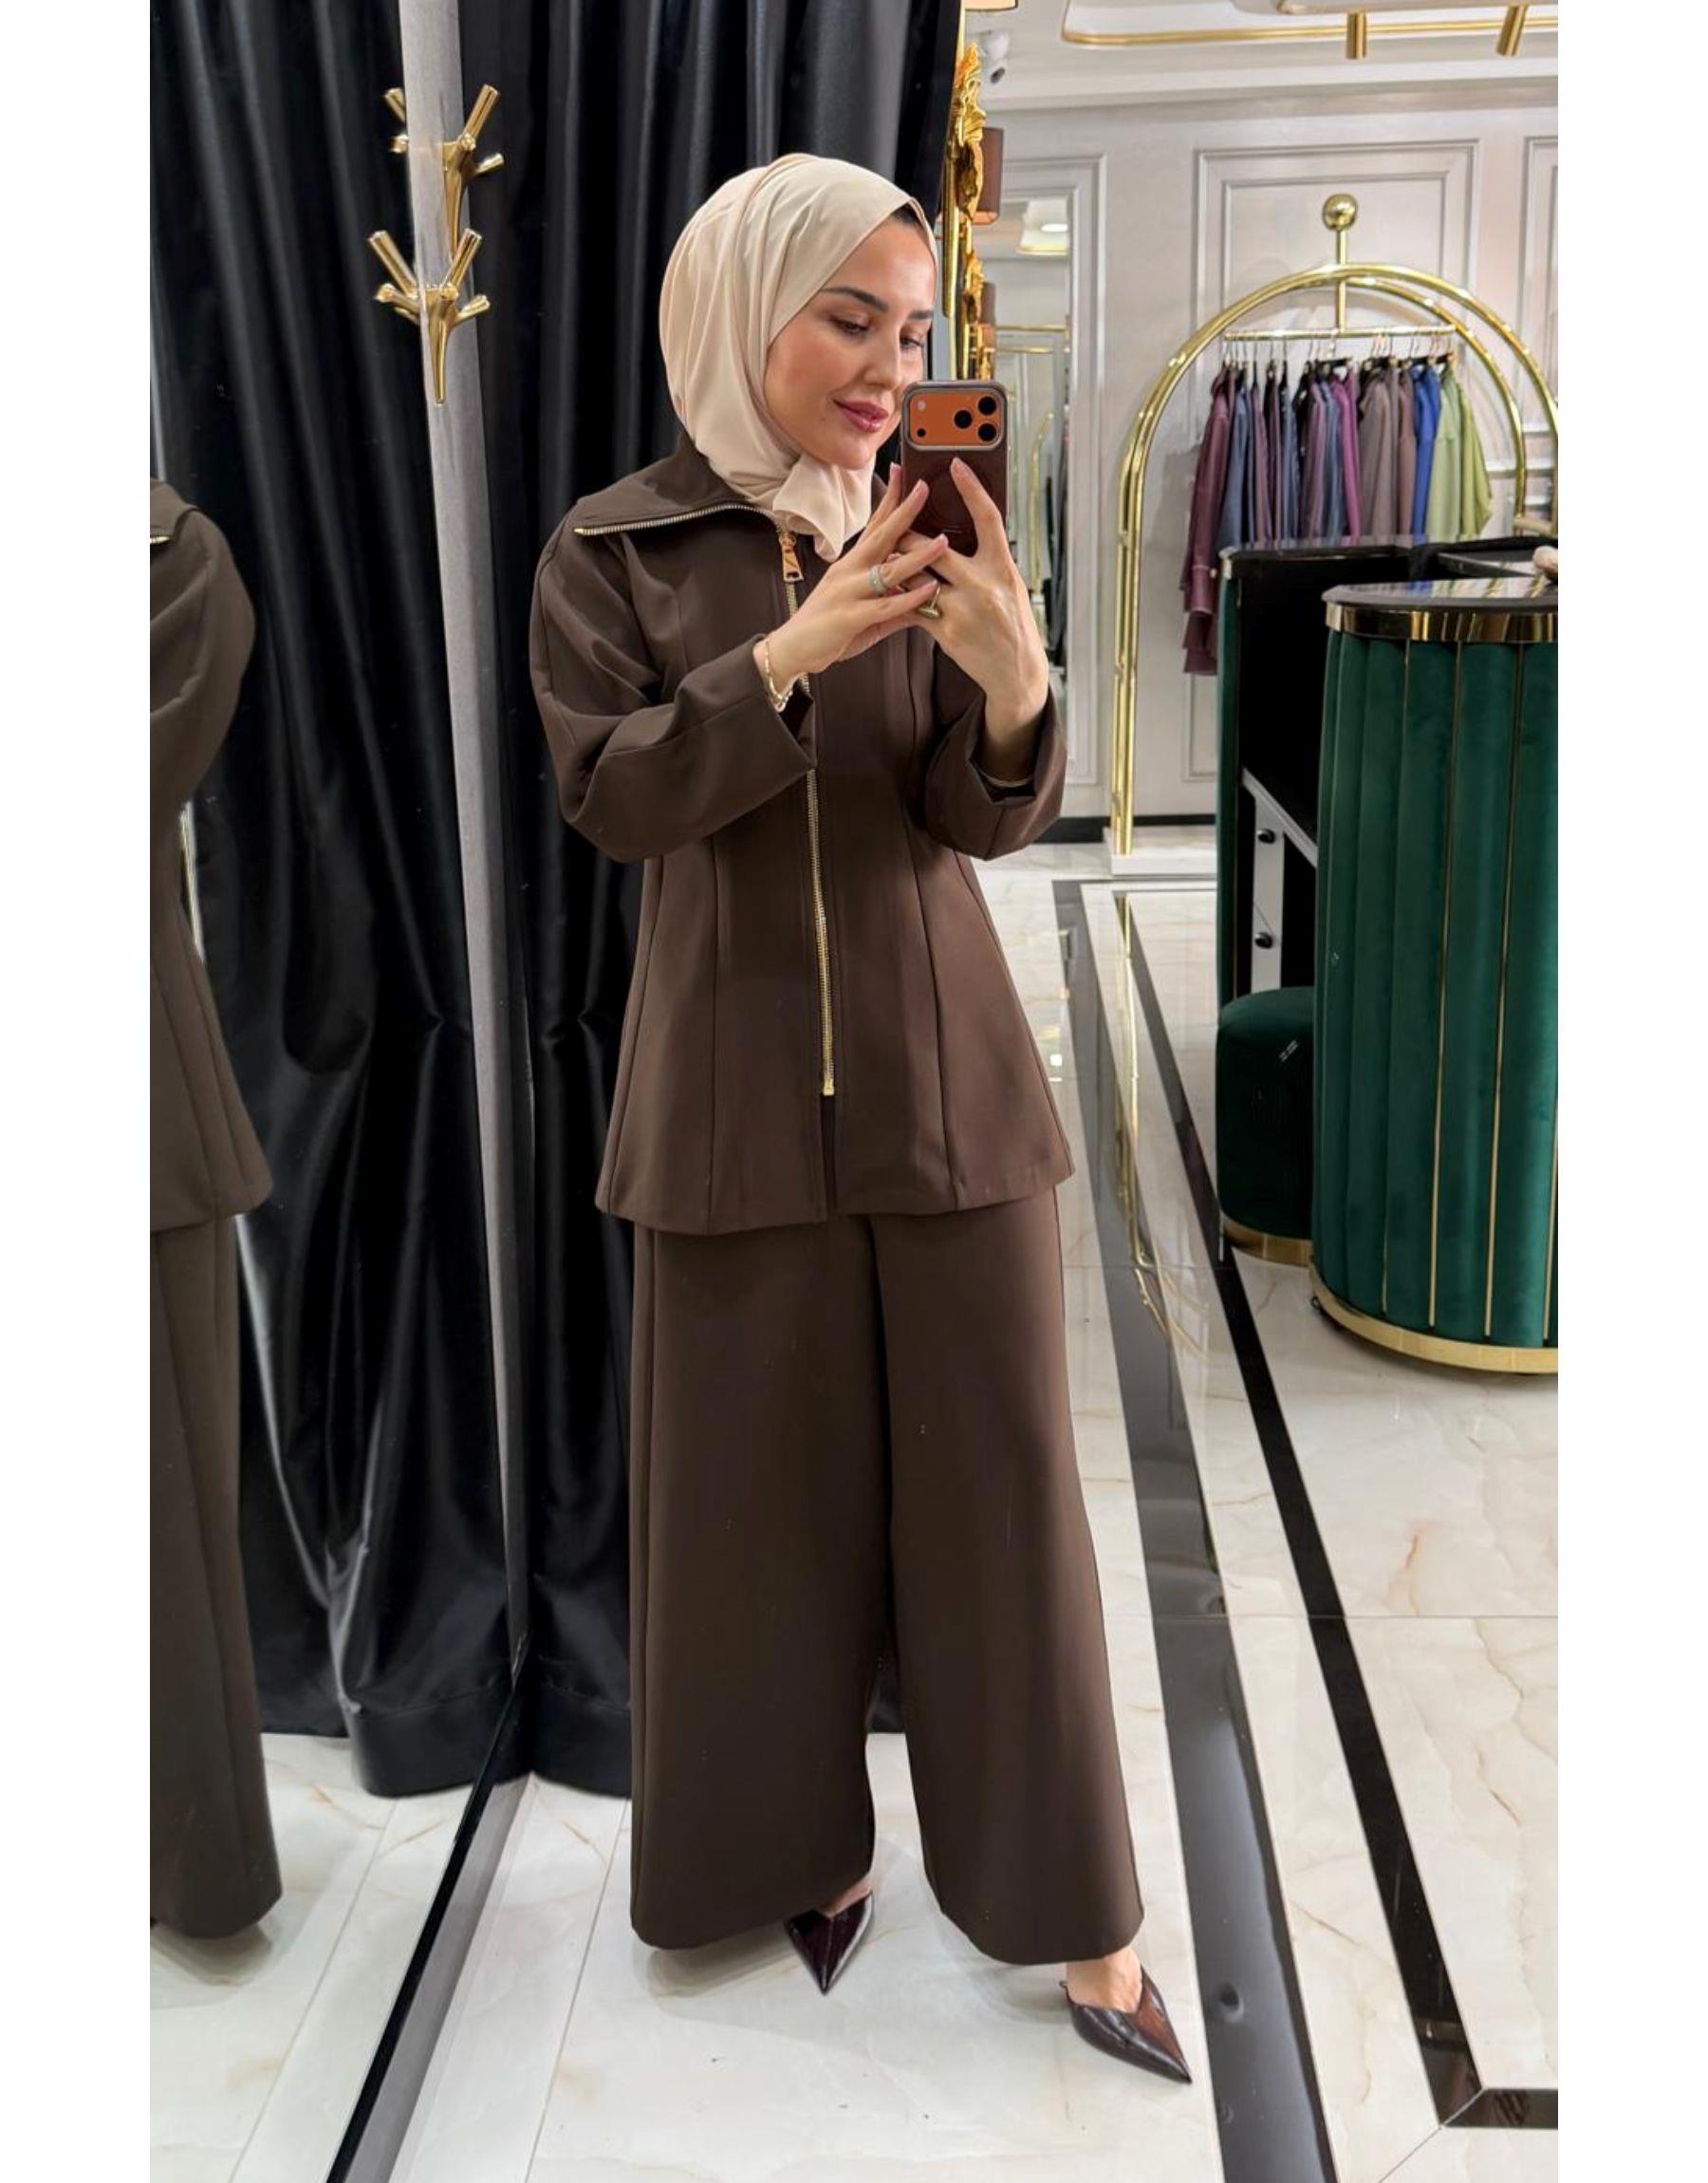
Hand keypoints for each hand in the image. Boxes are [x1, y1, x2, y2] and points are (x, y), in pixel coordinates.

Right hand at [761, 471, 950, 683]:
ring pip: (888, 569)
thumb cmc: (827, 628)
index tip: (902, 472)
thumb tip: (925, 597)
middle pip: (881, 535)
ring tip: (942, 542)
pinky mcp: (849, 617)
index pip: (873, 524)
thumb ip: (896, 604)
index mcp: (852, 564)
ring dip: (917, 555)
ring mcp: (848, 592)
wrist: (791, 649)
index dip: (889, 499)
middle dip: (904, 511)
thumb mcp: (864, 611)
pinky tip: (928, 590)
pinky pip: (884, 605)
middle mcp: (849, 571)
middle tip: (924, 488)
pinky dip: (908, 597)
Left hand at [894, 456, 1048, 725]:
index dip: (971, 489)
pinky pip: (914, 607)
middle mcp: (984, 585)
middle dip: (909, 533)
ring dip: (897, 564)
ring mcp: (963, 610)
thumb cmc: (1012, 624)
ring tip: (882, 552)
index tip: (955, 464)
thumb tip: (965, 531)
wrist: (1017, 673)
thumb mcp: (1009, 586)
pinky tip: (887, 589)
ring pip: (917, 576)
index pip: (987, 519)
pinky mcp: (946, 632)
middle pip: (936, 547)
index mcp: (1003, 567)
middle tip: (894, 517)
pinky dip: (900, 596)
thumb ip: (986, 561)